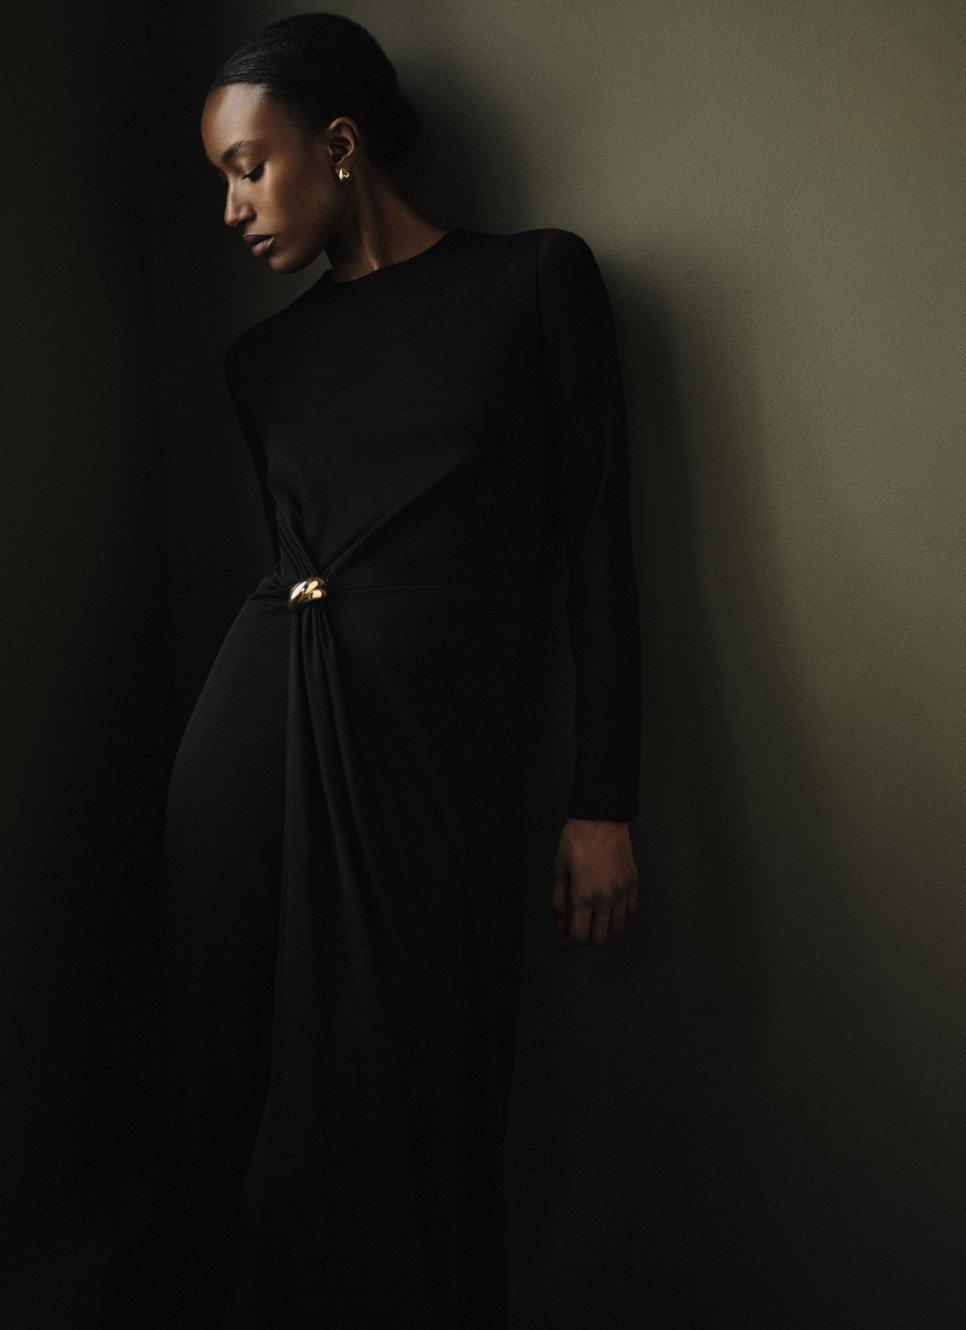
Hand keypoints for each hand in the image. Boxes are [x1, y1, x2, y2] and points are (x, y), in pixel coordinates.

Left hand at [549, 818, 637, 949]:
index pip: (579, 936)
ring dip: (603, 925)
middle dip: (585, 936)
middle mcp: (606, 897)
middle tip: (577, 925)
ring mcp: (622, 891)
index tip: (561, 940)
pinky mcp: (633, 882)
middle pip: (598, 938)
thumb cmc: (576, 840)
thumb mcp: (558, 869)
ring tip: (593, 912)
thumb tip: (561, 922)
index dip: (567, 942)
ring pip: (616, 927)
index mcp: (584, 895)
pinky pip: (630, 909)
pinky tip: (609, 901)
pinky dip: (619, 912)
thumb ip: (558, 900)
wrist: (601, 818)